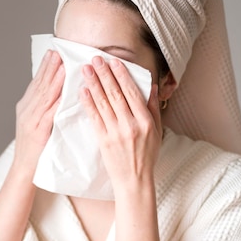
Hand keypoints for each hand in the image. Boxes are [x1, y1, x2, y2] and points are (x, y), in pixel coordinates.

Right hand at [13, 49, 64, 172]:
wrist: (24, 170)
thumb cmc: (34, 150)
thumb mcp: (36, 125)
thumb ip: (44, 110)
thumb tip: (57, 95)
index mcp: (26, 108)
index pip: (36, 84)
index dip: (45, 67)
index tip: (53, 52)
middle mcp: (27, 111)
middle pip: (39, 85)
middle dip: (49, 67)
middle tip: (58, 51)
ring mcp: (31, 121)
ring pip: (44, 96)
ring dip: (54, 80)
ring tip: (62, 65)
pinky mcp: (38, 132)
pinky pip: (49, 113)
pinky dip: (56, 101)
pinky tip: (63, 92)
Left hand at [80, 56, 162, 192]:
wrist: (134, 181)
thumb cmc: (146, 156)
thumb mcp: (157, 132)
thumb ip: (153, 108)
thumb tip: (151, 86)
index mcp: (145, 121)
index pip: (132, 93)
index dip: (122, 76)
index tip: (114, 62)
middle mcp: (131, 125)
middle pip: (116, 95)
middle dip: (105, 75)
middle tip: (95, 59)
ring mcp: (116, 133)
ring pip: (104, 104)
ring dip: (94, 84)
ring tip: (86, 70)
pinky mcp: (104, 141)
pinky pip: (95, 118)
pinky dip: (89, 103)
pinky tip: (83, 92)